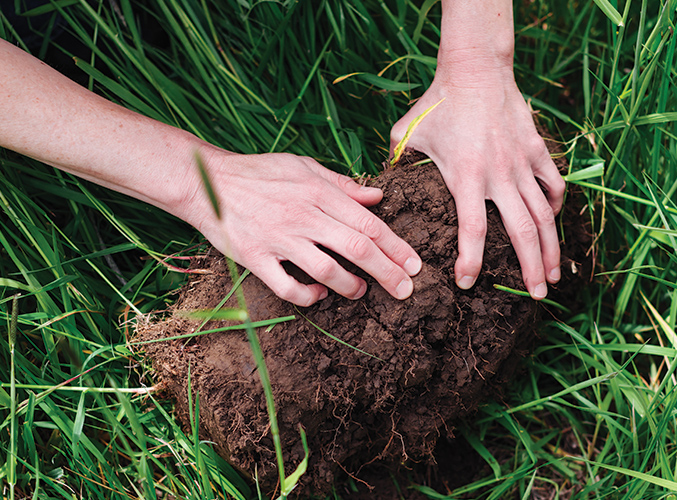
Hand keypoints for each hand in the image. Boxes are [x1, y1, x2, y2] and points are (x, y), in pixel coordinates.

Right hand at [182, 150, 421, 306]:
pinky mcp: (254, 257)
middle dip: (387, 272)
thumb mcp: (303, 167)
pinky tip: (320, 295)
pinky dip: (307, 295)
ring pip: (326, 269)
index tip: (415, 265)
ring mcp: (278, 238)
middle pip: (356, 248)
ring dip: (350, 286)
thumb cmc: (259, 172)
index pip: (367, 223)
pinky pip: (286, 286)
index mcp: (318, 192)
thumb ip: (342, 184)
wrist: (206, 181)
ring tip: (362, 291)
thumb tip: (378, 197)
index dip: (395, 246)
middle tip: (405, 291)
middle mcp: (302, 215)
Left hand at [390, 69, 564, 298]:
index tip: (468, 283)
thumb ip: (397, 163)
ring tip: (553, 275)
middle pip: (522, 233)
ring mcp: (522, 163)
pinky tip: (552, 223)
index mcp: (466, 177)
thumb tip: (380, 187)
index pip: (473, 231)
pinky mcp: (537, 149)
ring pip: (544, 215)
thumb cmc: (438, 103)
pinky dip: (555, 206)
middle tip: (537, 296)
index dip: (471, 261)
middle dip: (530, 269)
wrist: (476, 69)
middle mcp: (499, 176)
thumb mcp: (407, 133)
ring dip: (550, 248)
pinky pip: (553, 184)